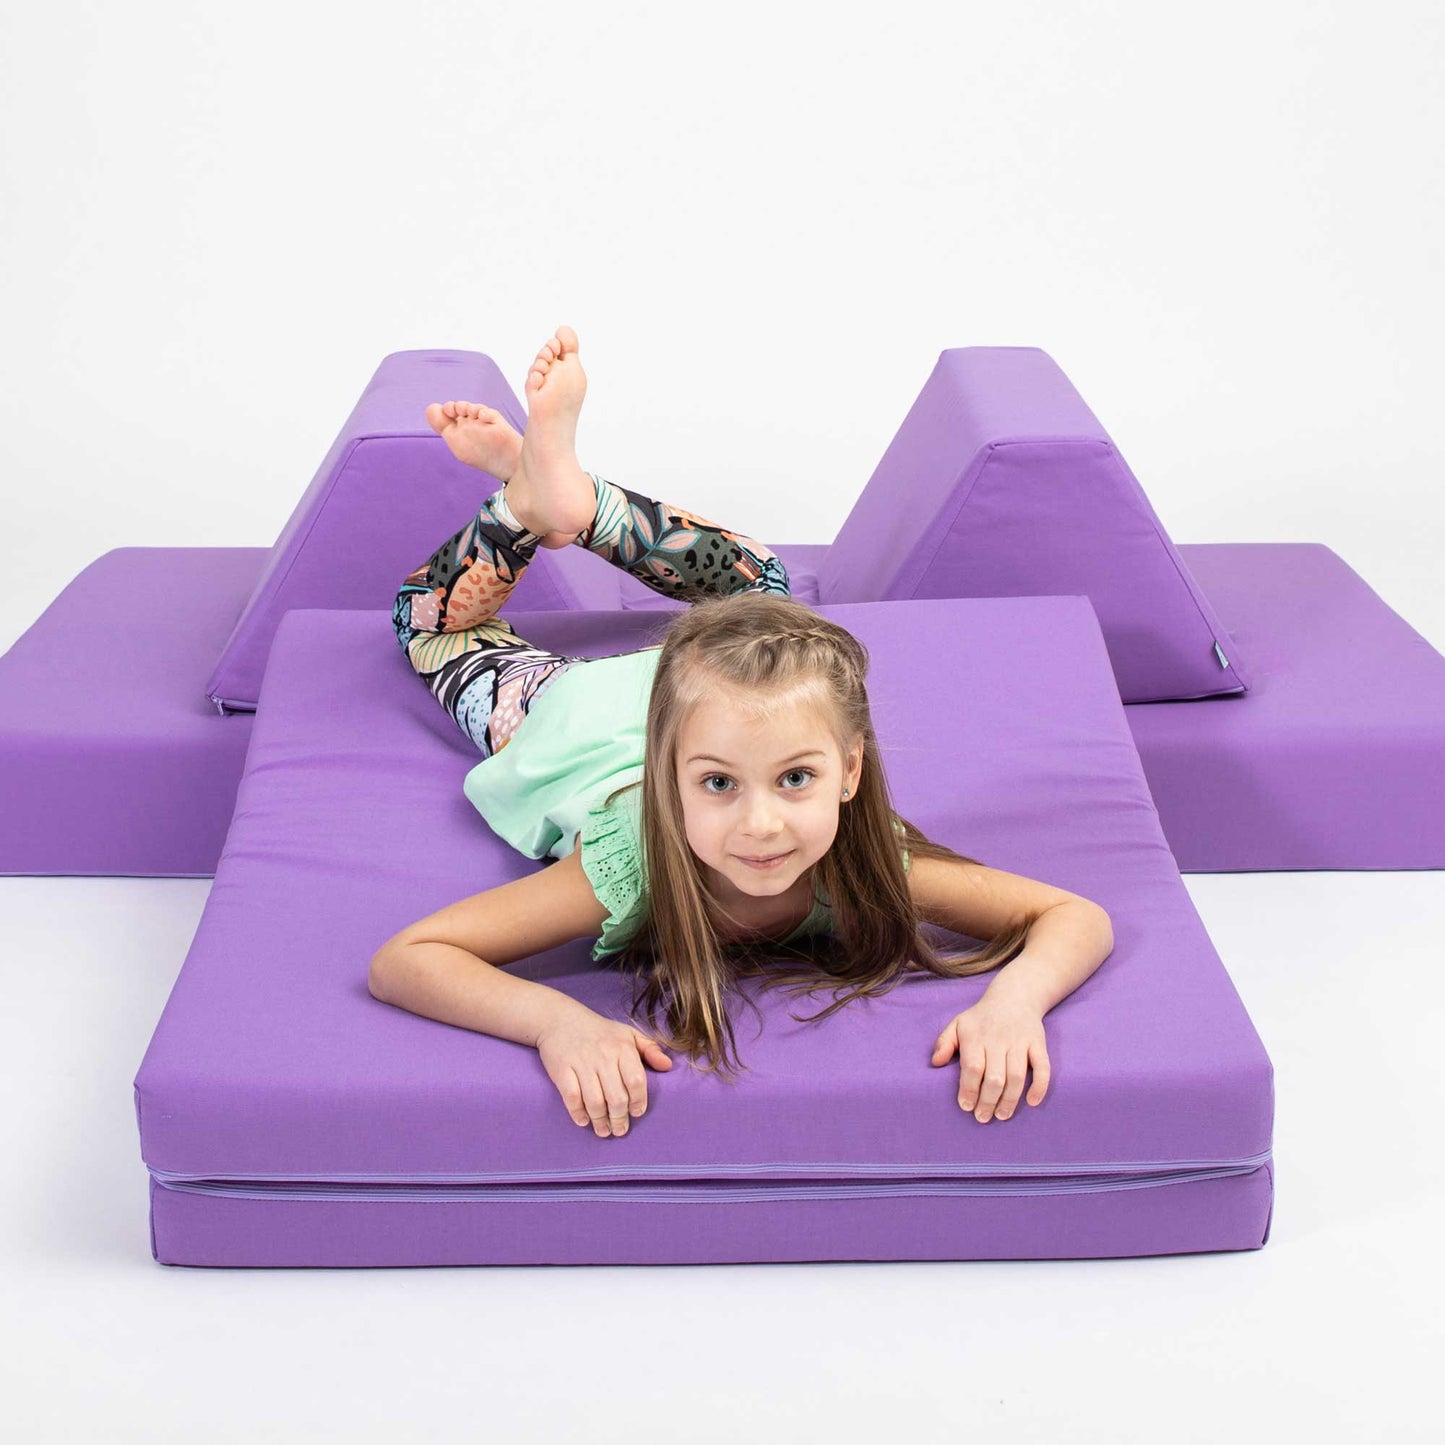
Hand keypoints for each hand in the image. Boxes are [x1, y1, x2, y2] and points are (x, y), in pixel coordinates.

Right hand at [537, 1009, 673, 1136]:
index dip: (639, 1101)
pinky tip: (584, 1121)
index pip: (636, 1081)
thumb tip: (667, 1066)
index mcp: (622, 1047)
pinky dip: (578, 1113)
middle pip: (616, 1097)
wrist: (561, 1019)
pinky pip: (572, 1097)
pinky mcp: (561, 1069)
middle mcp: (603, 1055)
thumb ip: (650, 1049)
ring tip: (604, 1130)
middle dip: (620, 1119)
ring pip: (594, 1101)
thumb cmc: (600, 1031)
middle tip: (620, 1130)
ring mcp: (581, 1062)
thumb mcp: (628, 1034)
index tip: (637, 1112)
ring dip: (600, 1121)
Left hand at [929, 993, 1049, 1122]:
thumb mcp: (957, 1024)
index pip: (972, 1068)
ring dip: (1010, 1100)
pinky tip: (1032, 1102)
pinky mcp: (1038, 1044)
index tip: (966, 1107)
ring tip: (1002, 1116)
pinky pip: (1042, 1067)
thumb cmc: (981, 1018)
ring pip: (1017, 1076)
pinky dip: (1039, 1086)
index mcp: (975, 1036)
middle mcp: (998, 1039)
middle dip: (988, 1101)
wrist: (1014, 996)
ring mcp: (1020, 1042)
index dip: (969, 1090)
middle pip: (995, 1077)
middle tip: (982, 1117)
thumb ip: (944, 1043)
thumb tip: (935, 1063)